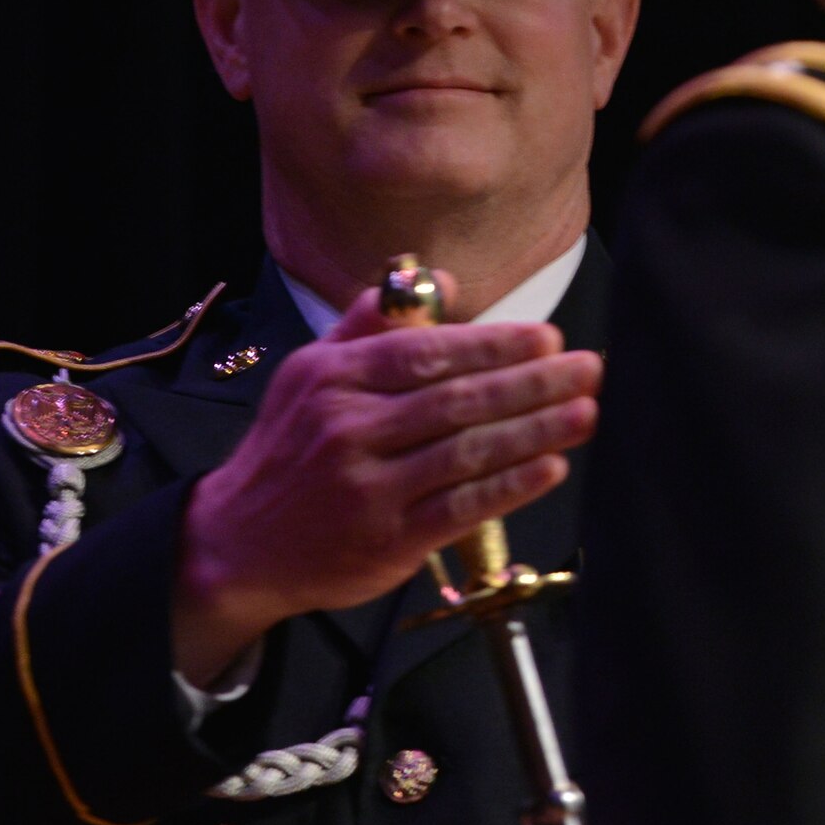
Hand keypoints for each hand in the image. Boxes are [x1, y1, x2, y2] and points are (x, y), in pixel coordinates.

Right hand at [172, 283, 600, 685]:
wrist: (236, 543)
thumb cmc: (289, 451)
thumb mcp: (310, 373)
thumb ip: (373, 324)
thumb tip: (440, 280)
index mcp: (334, 378)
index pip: (426, 353)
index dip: (492, 344)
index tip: (547, 337)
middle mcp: (348, 429)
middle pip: (456, 400)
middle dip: (531, 382)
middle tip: (588, 367)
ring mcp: (367, 488)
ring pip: (465, 452)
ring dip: (534, 431)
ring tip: (585, 412)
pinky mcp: (385, 540)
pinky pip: (460, 507)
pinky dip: (509, 487)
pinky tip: (550, 467)